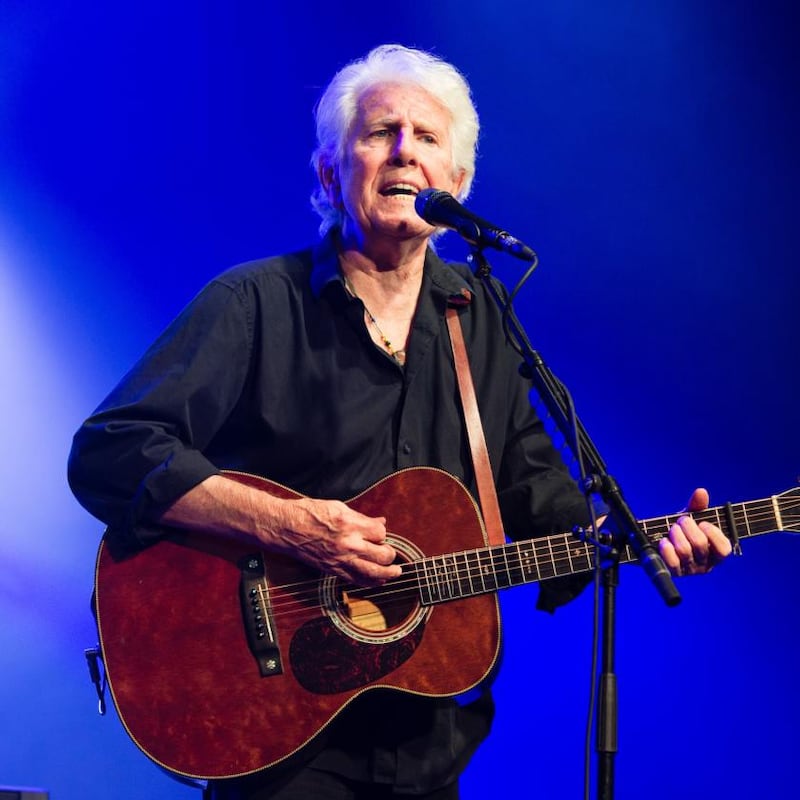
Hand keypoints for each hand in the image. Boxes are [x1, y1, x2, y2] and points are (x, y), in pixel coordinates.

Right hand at [274, 497, 402, 585]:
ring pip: (373, 574)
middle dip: (391, 555)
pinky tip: (378, 580)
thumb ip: (362, 517)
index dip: (382, 533)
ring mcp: (341, 560)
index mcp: (349, 525)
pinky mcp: (333, 570)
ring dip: (388, 574)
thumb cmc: (309, 514)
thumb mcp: (338, 507)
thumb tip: (379, 522)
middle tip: (391, 553)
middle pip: (382, 555)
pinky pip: (357, 581)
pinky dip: (370, 582)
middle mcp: (348, 545)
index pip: (380, 533)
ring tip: (395, 572)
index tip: (378, 532)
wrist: (286, 528)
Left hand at [658, 488, 731, 575]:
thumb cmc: (680, 531)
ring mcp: (689, 570)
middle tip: (681, 521)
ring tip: (672, 529)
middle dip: (688, 526)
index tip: (702, 523)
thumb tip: (701, 492)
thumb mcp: (691, 518)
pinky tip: (663, 541)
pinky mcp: (673, 573)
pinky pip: (672, 562)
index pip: (724, 549)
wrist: (655, 542)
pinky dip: (667, 548)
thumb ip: (697, 506)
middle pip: (700, 544)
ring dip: (675, 534)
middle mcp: (705, 565)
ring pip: (685, 551)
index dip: (713, 533)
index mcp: (715, 553)